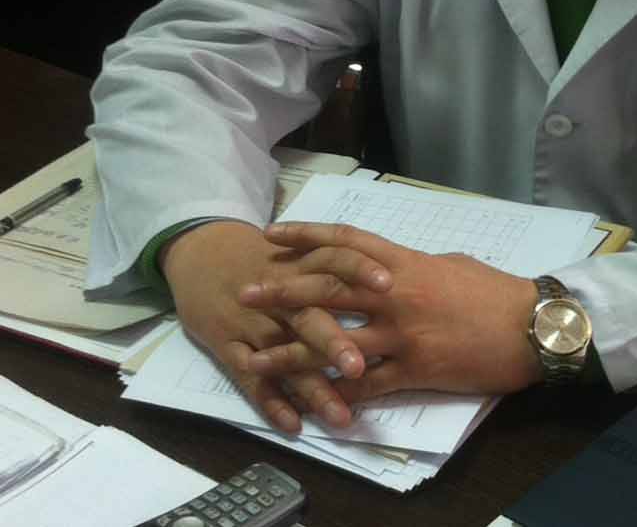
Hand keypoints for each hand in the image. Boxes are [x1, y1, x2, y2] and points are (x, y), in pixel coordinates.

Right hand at [159, 220, 391, 432]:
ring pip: (283, 356)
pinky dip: (271, 403)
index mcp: (299, 264)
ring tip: (341, 417)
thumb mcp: (298, 251)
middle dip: (334, 343)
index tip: (390, 285)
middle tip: (361, 367)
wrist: (202, 252)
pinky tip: (293, 426)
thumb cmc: (262, 256)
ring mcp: (252, 322)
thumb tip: (394, 277)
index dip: (360, 270)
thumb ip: (335, 265)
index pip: (334, 261)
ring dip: (312, 388)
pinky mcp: (227, 346)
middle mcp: (278, 295)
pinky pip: (250, 380)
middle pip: (308, 316)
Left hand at [238, 221, 541, 402]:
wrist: (528, 325)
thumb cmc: (493, 290)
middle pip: (327, 289)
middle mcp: (395, 293)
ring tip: (257, 357)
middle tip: (246, 292)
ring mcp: (402, 333)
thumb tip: (390, 269)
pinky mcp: (414, 369)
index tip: (274, 234)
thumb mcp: (450, 263)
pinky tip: (311, 401)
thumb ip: (412, 266)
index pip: (345, 242)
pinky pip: (366, 384)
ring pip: (334, 342)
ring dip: (291, 352)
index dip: (307, 235)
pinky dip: (336, 393)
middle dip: (283, 292)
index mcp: (404, 262)